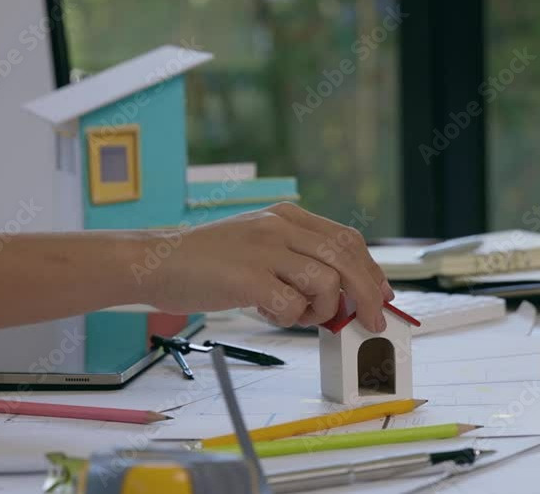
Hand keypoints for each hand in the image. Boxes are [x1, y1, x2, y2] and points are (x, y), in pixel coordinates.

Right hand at [143, 202, 394, 331]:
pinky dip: (288, 318)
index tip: (384, 295)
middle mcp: (280, 226)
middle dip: (368, 296)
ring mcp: (264, 249)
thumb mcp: (258, 244)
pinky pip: (291, 305)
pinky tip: (267, 313)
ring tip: (295, 315)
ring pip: (325, 283)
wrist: (155, 261)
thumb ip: (296, 259)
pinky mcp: (247, 277)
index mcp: (286, 216)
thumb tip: (340, 293)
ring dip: (320, 311)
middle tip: (372, 323)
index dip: (372, 270)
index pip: (347, 239)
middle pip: (346, 260)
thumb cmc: (207, 262)